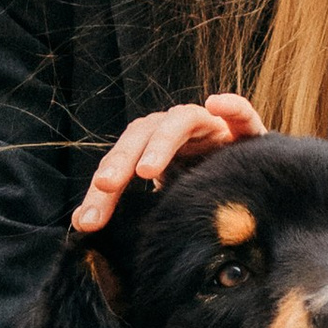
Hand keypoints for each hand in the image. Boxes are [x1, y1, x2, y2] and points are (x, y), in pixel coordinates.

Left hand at [72, 94, 266, 233]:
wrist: (248, 180)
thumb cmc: (196, 190)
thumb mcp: (158, 201)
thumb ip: (124, 207)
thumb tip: (79, 223)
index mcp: (150, 148)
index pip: (120, 163)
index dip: (102, 192)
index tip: (88, 222)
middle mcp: (174, 132)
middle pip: (142, 135)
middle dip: (122, 161)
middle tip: (106, 186)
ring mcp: (209, 128)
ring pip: (181, 120)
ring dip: (162, 141)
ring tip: (147, 171)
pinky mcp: (244, 130)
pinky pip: (240, 113)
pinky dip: (231, 106)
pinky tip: (217, 103)